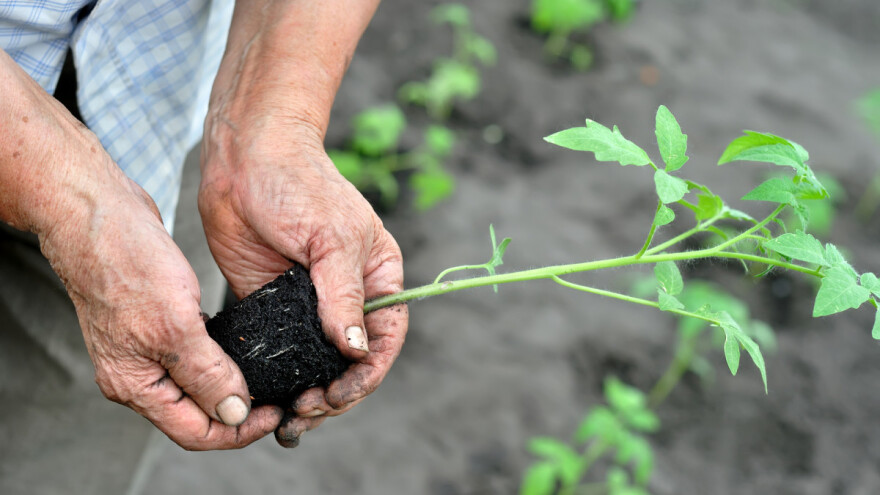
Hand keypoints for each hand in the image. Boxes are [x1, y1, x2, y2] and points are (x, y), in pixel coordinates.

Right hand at [41, 163, 282, 449]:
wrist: (96, 211)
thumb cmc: (125, 263)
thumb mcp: (175, 325)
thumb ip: (206, 374)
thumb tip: (234, 414)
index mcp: (135, 384)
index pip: (195, 432)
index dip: (240, 429)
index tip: (277, 412)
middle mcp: (137, 373)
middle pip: (198, 414)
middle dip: (240, 412)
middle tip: (281, 397)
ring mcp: (145, 348)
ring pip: (198, 384)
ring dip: (233, 385)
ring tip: (271, 377)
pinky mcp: (157, 322)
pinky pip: (196, 354)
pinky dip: (222, 357)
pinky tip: (246, 347)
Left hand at [199, 120, 407, 447]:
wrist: (243, 158)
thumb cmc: (298, 184)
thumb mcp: (330, 238)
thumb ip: (343, 296)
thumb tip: (356, 351)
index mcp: (377, 276)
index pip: (385, 337)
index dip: (367, 374)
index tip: (339, 396)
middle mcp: (345, 294)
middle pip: (351, 359)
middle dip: (335, 393)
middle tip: (307, 413)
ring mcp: (307, 301)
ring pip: (315, 362)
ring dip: (306, 393)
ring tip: (290, 419)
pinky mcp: (270, 302)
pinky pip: (278, 348)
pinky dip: (276, 375)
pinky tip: (267, 394)